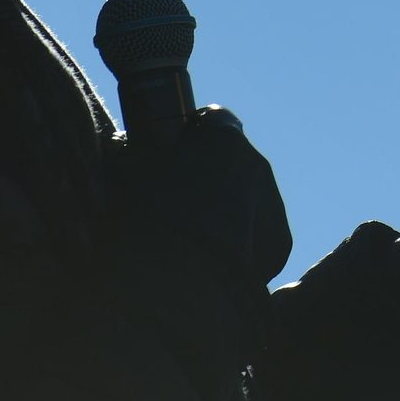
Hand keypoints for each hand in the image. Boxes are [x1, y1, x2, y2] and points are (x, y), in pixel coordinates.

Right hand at [104, 105, 294, 287]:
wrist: (182, 281)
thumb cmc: (146, 216)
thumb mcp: (121, 171)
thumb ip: (127, 151)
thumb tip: (122, 148)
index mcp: (224, 138)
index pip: (213, 119)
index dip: (191, 134)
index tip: (172, 150)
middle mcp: (256, 166)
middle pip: (231, 160)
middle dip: (208, 174)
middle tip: (175, 198)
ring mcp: (272, 206)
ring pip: (247, 197)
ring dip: (224, 209)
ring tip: (190, 236)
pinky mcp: (278, 246)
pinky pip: (256, 234)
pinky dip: (237, 243)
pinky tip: (208, 260)